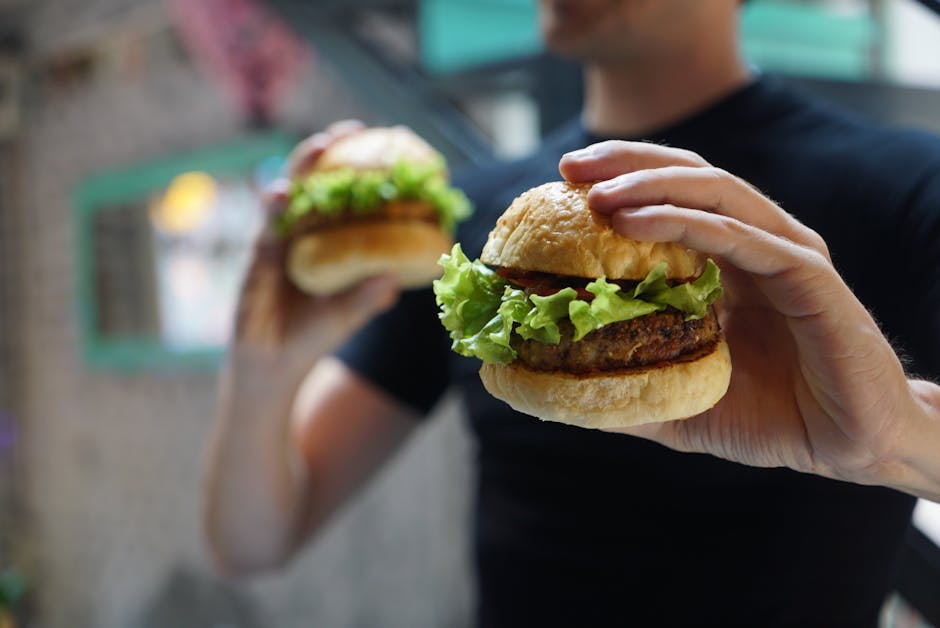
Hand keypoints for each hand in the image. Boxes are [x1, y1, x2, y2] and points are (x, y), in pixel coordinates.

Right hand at [234, 120, 397, 373]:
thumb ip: (367, 298)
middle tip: (349, 129)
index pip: (344, 197)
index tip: (384, 143)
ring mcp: (280, 241)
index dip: (359, 170)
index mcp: (329, 242)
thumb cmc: (313, 337)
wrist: (273, 365)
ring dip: (302, 167)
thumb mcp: (347, 317)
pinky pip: (266, 226)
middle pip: (315, 182)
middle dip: (328, 153)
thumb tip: (396, 278)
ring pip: (289, 193)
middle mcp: (305, 234)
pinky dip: (273, 208)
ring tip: (321, 146)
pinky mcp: (259, 257)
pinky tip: (279, 194)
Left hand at [559, 141, 934, 493]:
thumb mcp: (680, 401)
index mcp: (728, 260)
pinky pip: (740, 237)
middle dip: (627, 163)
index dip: (620, 179)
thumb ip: (628, 387)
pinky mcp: (808, 275)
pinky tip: (635, 223)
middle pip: (690, 175)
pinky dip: (686, 223)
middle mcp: (757, 242)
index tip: (562, 182)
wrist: (849, 445)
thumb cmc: (769, 419)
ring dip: (651, 186)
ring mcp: (785, 253)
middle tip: (569, 168)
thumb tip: (560, 388)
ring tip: (597, 195)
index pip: (672, 197)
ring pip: (715, 192)